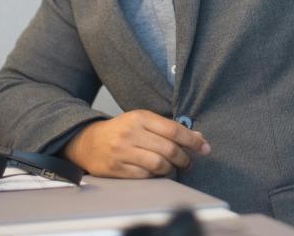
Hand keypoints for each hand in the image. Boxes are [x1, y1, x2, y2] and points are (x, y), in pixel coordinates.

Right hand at [62, 110, 210, 178]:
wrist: (89, 142)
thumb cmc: (122, 130)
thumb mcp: (144, 121)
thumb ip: (169, 128)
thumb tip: (198, 137)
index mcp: (141, 117)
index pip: (174, 130)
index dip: (193, 140)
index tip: (205, 148)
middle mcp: (131, 134)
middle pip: (169, 149)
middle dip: (185, 158)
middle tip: (189, 162)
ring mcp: (123, 152)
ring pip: (159, 164)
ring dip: (172, 168)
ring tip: (174, 167)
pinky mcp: (117, 169)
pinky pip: (145, 176)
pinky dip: (156, 175)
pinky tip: (158, 172)